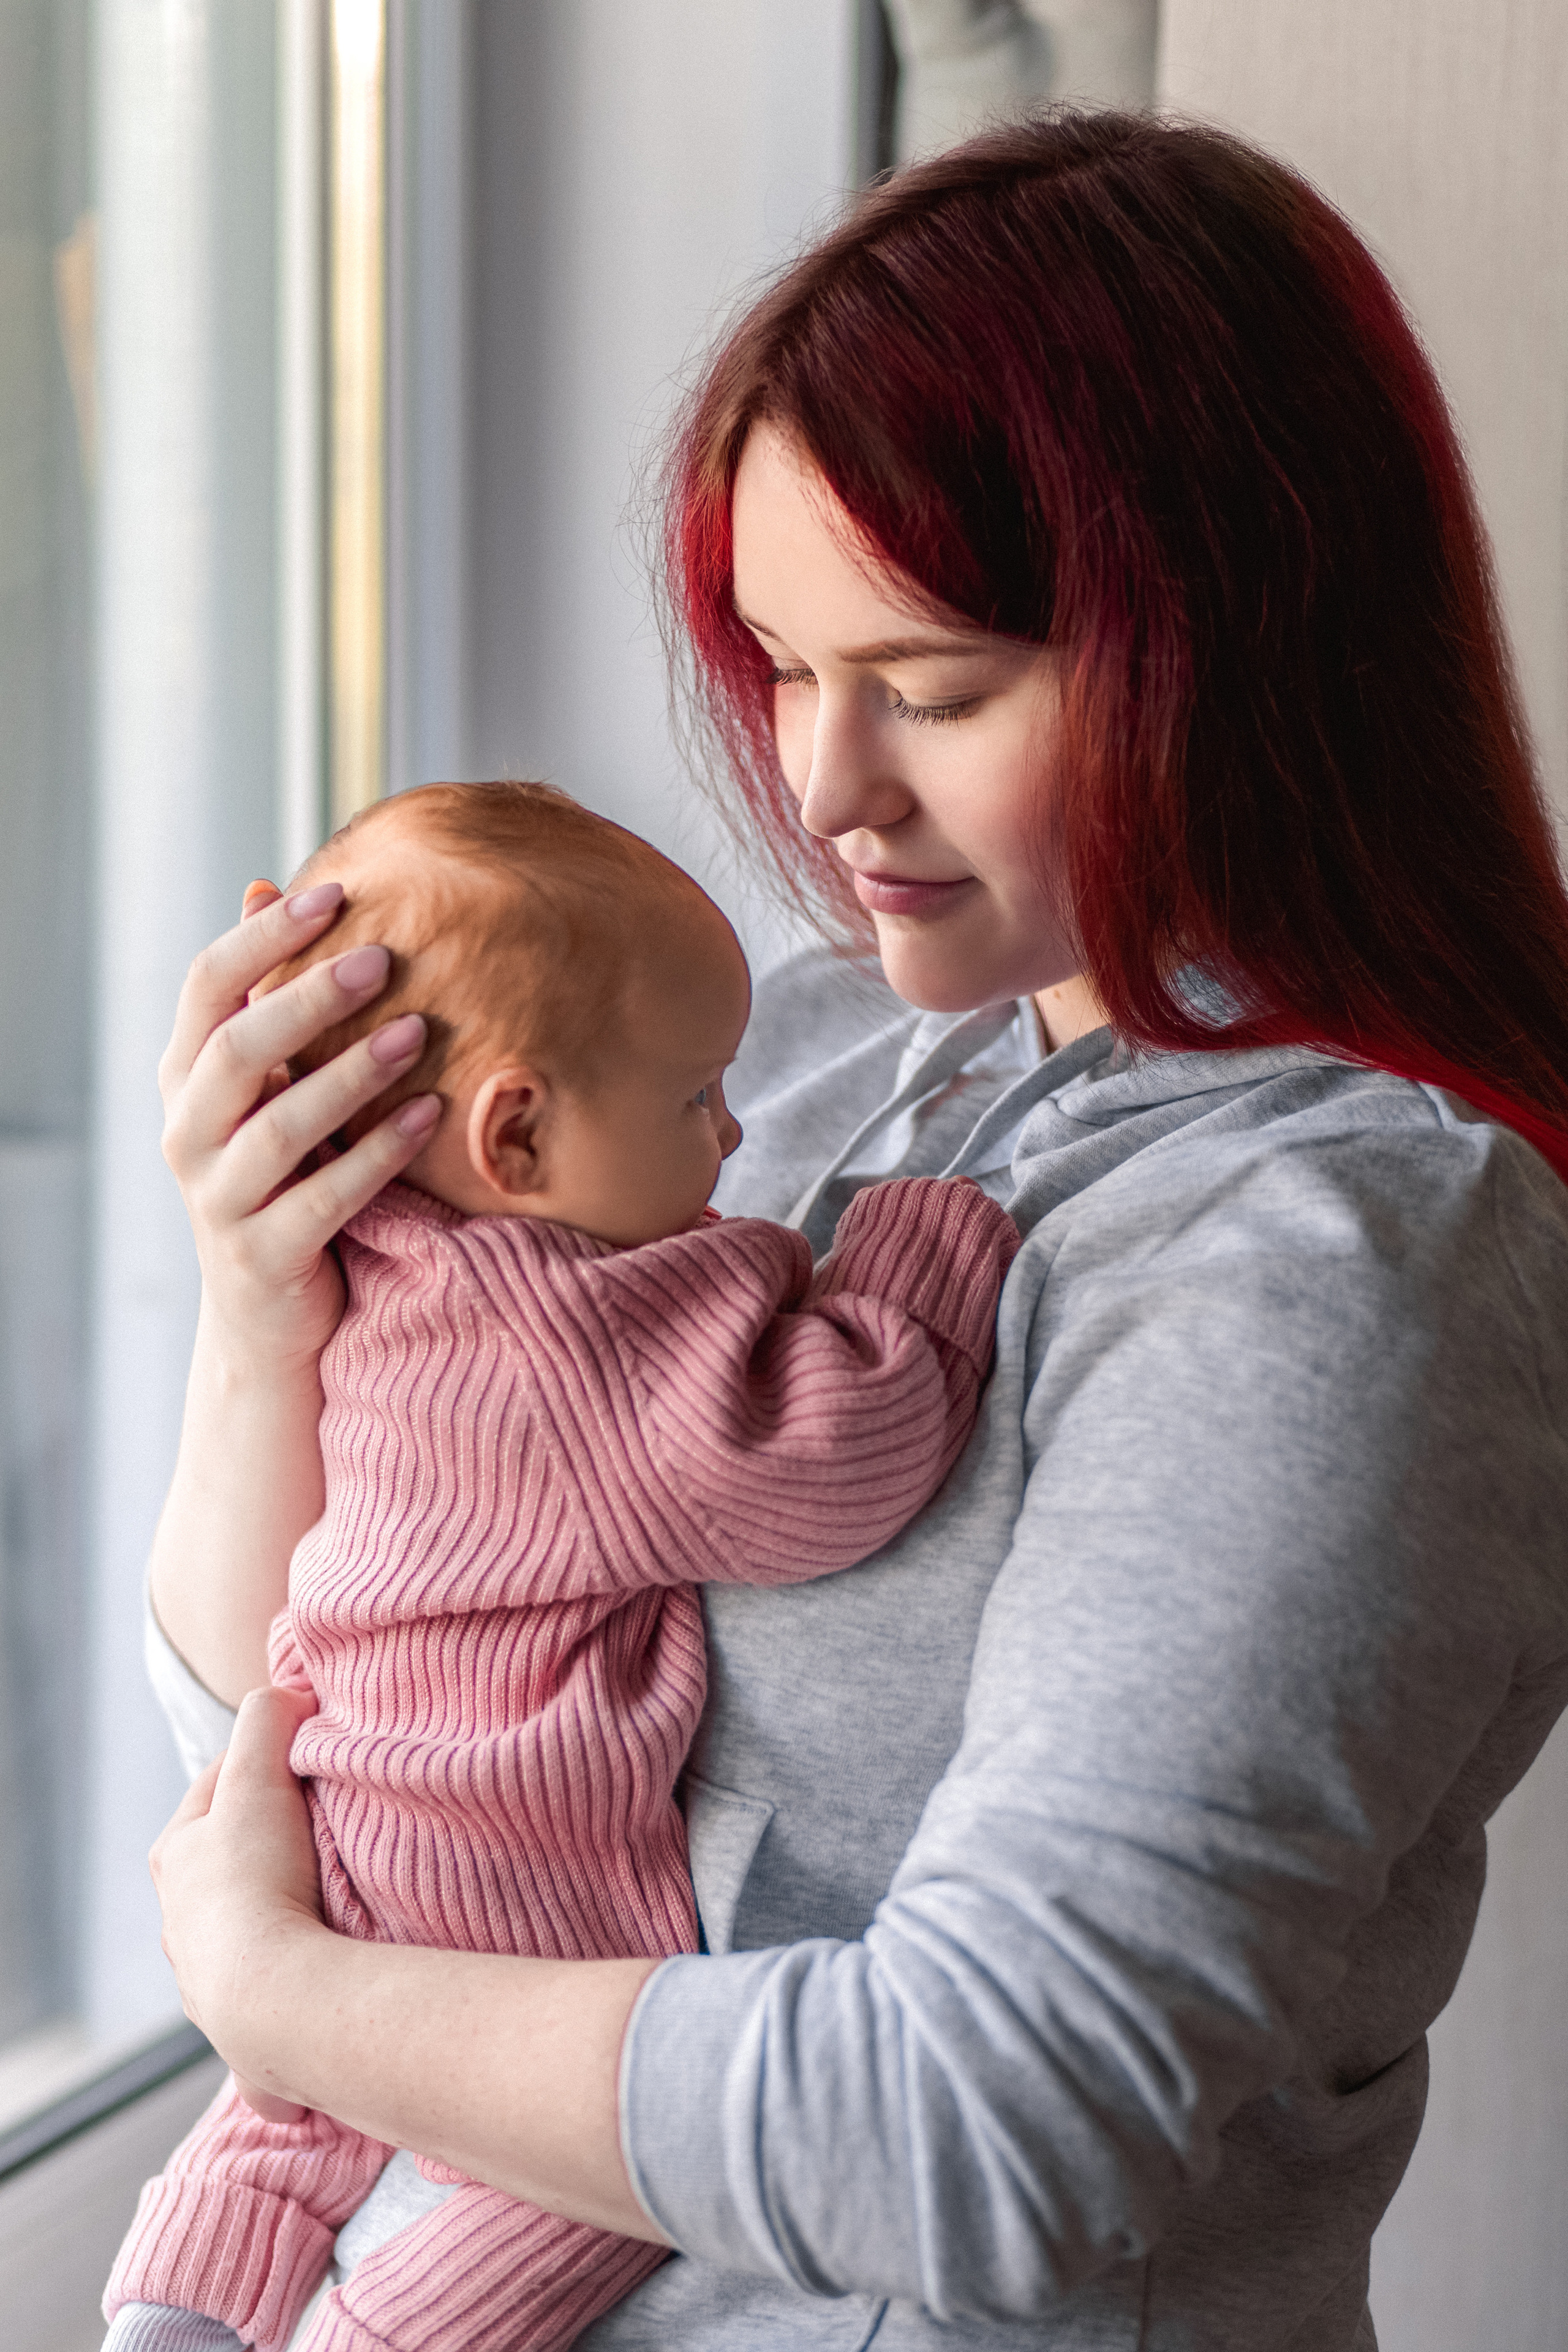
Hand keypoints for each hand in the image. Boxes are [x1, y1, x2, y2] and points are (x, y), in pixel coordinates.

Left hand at [150, 1686, 326, 2106]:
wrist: (271, 1997)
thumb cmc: (257, 1881)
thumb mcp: (258, 1777)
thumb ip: (267, 1720)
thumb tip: (285, 1694)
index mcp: (174, 1854)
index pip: (221, 1783)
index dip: (267, 1759)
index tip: (309, 1755)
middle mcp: (179, 1917)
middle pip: (232, 1853)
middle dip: (273, 1834)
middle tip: (325, 1821)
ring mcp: (206, 1972)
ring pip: (248, 1917)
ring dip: (280, 1902)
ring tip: (328, 1893)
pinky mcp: (240, 2020)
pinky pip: (269, 1975)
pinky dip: (292, 1961)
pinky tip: (320, 1957)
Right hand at [159, 878, 440, 1374]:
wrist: (266, 1322)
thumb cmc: (281, 1182)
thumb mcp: (266, 1090)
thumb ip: (265, 1004)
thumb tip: (266, 886)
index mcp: (185, 1079)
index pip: (206, 988)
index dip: (263, 937)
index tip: (333, 892)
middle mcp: (188, 1134)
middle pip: (237, 1047)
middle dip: (309, 997)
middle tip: (382, 957)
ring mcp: (220, 1199)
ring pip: (279, 1125)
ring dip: (351, 1073)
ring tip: (418, 1032)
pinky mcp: (264, 1255)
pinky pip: (326, 1197)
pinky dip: (380, 1153)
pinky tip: (431, 1113)